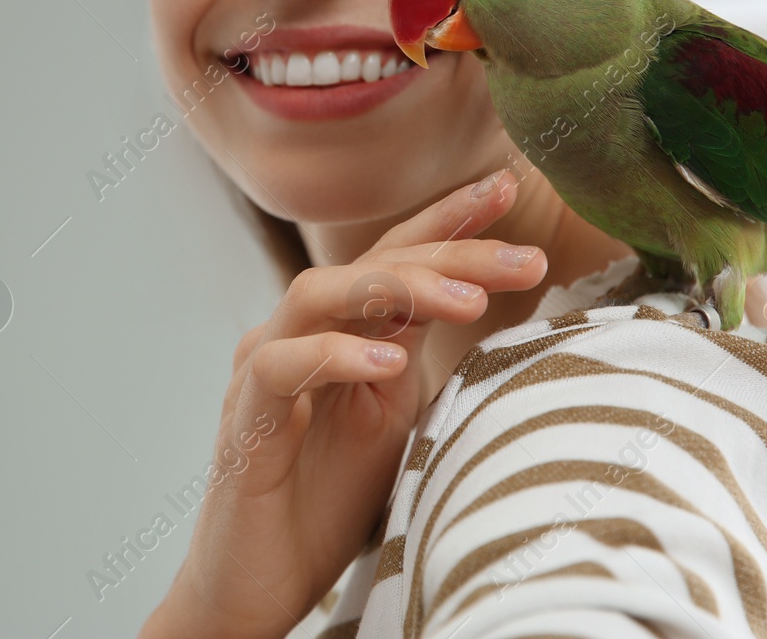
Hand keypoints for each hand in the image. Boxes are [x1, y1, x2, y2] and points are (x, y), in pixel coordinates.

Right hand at [139, 169, 545, 638]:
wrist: (259, 580)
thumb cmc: (324, 500)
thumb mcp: (394, 421)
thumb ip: (419, 362)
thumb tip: (479, 311)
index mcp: (338, 330)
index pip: (395, 257)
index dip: (448, 220)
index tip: (506, 186)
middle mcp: (297, 332)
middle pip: (369, 264)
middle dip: (449, 251)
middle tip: (522, 255)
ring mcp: (264, 367)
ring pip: (320, 295)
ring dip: (397, 290)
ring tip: (468, 304)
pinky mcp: (244, 416)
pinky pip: (283, 366)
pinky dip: (335, 357)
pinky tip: (387, 363)